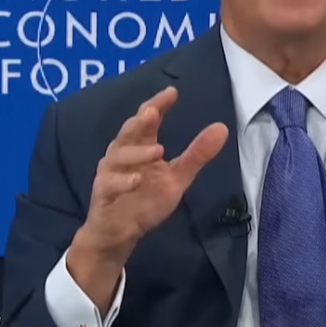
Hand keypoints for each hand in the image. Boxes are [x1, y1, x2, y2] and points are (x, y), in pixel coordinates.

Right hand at [77, 87, 228, 264]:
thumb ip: (197, 155)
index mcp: (140, 146)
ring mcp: (110, 174)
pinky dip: (122, 182)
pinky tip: (136, 180)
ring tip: (158, 150)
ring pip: (119, 156)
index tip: (171, 92)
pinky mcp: (103, 195)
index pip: (147, 121)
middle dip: (140, 122)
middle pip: (129, 132)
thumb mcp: (177, 178)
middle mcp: (122, 154)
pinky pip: (110, 185)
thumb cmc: (145, 200)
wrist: (118, 234)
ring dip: (137, 152)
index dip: (157, 105)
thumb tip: (222, 128)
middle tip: (153, 111)